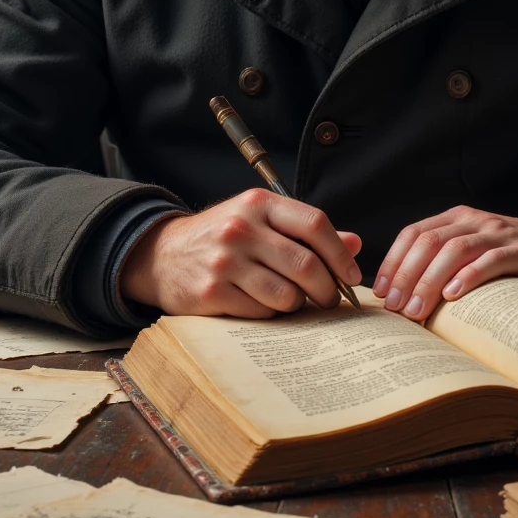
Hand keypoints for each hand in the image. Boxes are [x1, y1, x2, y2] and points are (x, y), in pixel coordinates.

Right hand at [118, 189, 361, 317]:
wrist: (162, 255)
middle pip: (306, 264)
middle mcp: (241, 228)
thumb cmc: (222, 238)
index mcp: (259, 204)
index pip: (314, 223)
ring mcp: (225, 260)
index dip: (340, 253)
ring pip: (287, 294)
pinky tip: (262, 304)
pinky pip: (262, 312)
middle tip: (329, 299)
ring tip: (292, 301)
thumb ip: (305, 232)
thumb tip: (355, 243)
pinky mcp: (212, 292)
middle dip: (326, 289)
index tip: (351, 275)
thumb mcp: (260, 220)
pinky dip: (270, 313)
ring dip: (298, 304)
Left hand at [373, 207, 517, 322]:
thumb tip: (405, 296)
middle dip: (406, 275)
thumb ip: (446, 261)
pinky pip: (491, 259)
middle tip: (395, 307)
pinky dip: (468, 276)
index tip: (381, 292)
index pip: (413, 233)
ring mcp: (499, 233)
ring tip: (417, 309)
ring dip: (430, 280)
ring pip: (454, 250)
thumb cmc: (515, 258)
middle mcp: (475, 220)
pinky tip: (453, 296)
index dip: (393, 262)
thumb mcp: (476, 251)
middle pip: (428, 242)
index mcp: (457, 218)